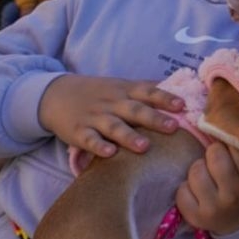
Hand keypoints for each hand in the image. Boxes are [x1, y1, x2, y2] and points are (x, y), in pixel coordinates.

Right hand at [38, 74, 183, 158]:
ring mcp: (94, 117)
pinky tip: (110, 153)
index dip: (165, 98)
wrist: (56, 94)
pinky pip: (89, 139)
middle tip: (173, 127)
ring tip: (145, 146)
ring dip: (129, 136)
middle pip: (135, 110)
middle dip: (154, 118)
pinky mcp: (78, 132)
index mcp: (126, 90)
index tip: (182, 105)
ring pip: (114, 126)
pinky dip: (99, 146)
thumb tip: (182, 87)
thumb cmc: (99, 93)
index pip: (148, 92)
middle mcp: (112, 103)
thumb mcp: (122, 85)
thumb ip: (148, 89)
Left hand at [176, 143, 238, 234]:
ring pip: (196, 170)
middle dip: (212, 154)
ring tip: (207, 178)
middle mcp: (236, 192)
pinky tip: (197, 194)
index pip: (234, 142)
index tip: (231, 151)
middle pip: (214, 153)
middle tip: (218, 165)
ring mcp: (217, 207)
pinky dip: (186, 189)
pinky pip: (182, 191)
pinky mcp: (198, 218)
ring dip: (198, 170)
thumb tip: (221, 116)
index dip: (229, 143)